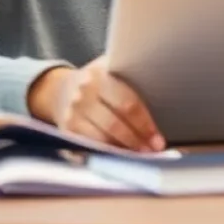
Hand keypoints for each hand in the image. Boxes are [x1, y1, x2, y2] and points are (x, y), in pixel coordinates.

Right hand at [27, 57, 164, 151]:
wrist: (59, 89)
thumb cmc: (98, 79)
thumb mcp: (111, 67)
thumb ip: (131, 72)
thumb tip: (164, 84)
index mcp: (99, 76)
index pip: (127, 103)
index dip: (144, 123)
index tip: (158, 138)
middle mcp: (83, 95)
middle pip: (115, 124)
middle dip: (137, 140)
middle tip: (154, 149)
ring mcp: (72, 115)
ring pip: (101, 138)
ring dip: (124, 150)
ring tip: (142, 155)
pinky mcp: (66, 131)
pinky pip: (90, 146)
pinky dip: (107, 153)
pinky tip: (122, 157)